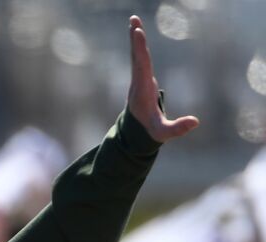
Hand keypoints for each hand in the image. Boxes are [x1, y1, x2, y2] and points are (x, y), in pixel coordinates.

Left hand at [125, 14, 198, 142]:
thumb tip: (195, 122)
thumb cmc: (149, 132)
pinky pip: (138, 57)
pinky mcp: (140, 77)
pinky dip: (138, 44)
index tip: (137, 35)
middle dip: (136, 40)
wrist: (133, 132)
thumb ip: (177, 129)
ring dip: (135, 38)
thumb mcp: (162, 133)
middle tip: (133, 21)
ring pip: (136, 55)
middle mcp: (138, 82)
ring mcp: (138, 79)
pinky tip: (137, 32)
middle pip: (137, 57)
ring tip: (133, 20)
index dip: (140, 51)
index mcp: (142, 91)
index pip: (141, 67)